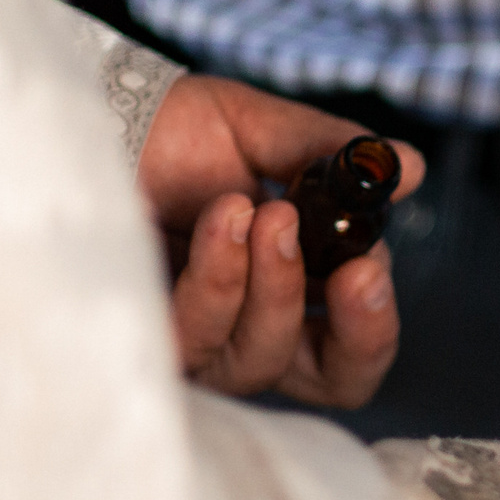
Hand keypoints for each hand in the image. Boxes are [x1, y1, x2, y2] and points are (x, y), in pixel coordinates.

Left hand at [137, 74, 424, 406]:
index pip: (355, 351)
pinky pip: (195, 334)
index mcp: (298, 296)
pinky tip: (224, 219)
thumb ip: (335, 155)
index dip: (374, 328)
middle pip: (329, 382)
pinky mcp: (144, 341)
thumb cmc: (178, 132)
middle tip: (353, 268)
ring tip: (259, 210)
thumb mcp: (268, 133)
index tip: (372, 271)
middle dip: (350, 328)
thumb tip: (409, 168)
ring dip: (274, 284)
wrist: (90, 116)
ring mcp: (198, 346)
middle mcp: (252, 335)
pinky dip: (220, 276)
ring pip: (259, 359)